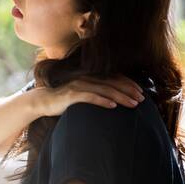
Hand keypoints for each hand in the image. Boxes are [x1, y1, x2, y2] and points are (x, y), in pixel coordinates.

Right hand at [27, 76, 144, 117]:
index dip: (129, 84)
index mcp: (91, 77)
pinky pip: (90, 97)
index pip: (115, 78)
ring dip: (121, 97)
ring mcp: (79, 85)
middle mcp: (87, 78)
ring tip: (133, 104)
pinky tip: (113, 106)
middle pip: (113, 83)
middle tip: (141, 100)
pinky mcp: (71, 95)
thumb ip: (96, 93)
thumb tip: (114, 101)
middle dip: (129, 91)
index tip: (141, 93)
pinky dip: (103, 101)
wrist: (43, 102)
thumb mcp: (83, 95)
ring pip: (105, 90)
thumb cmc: (65, 100)